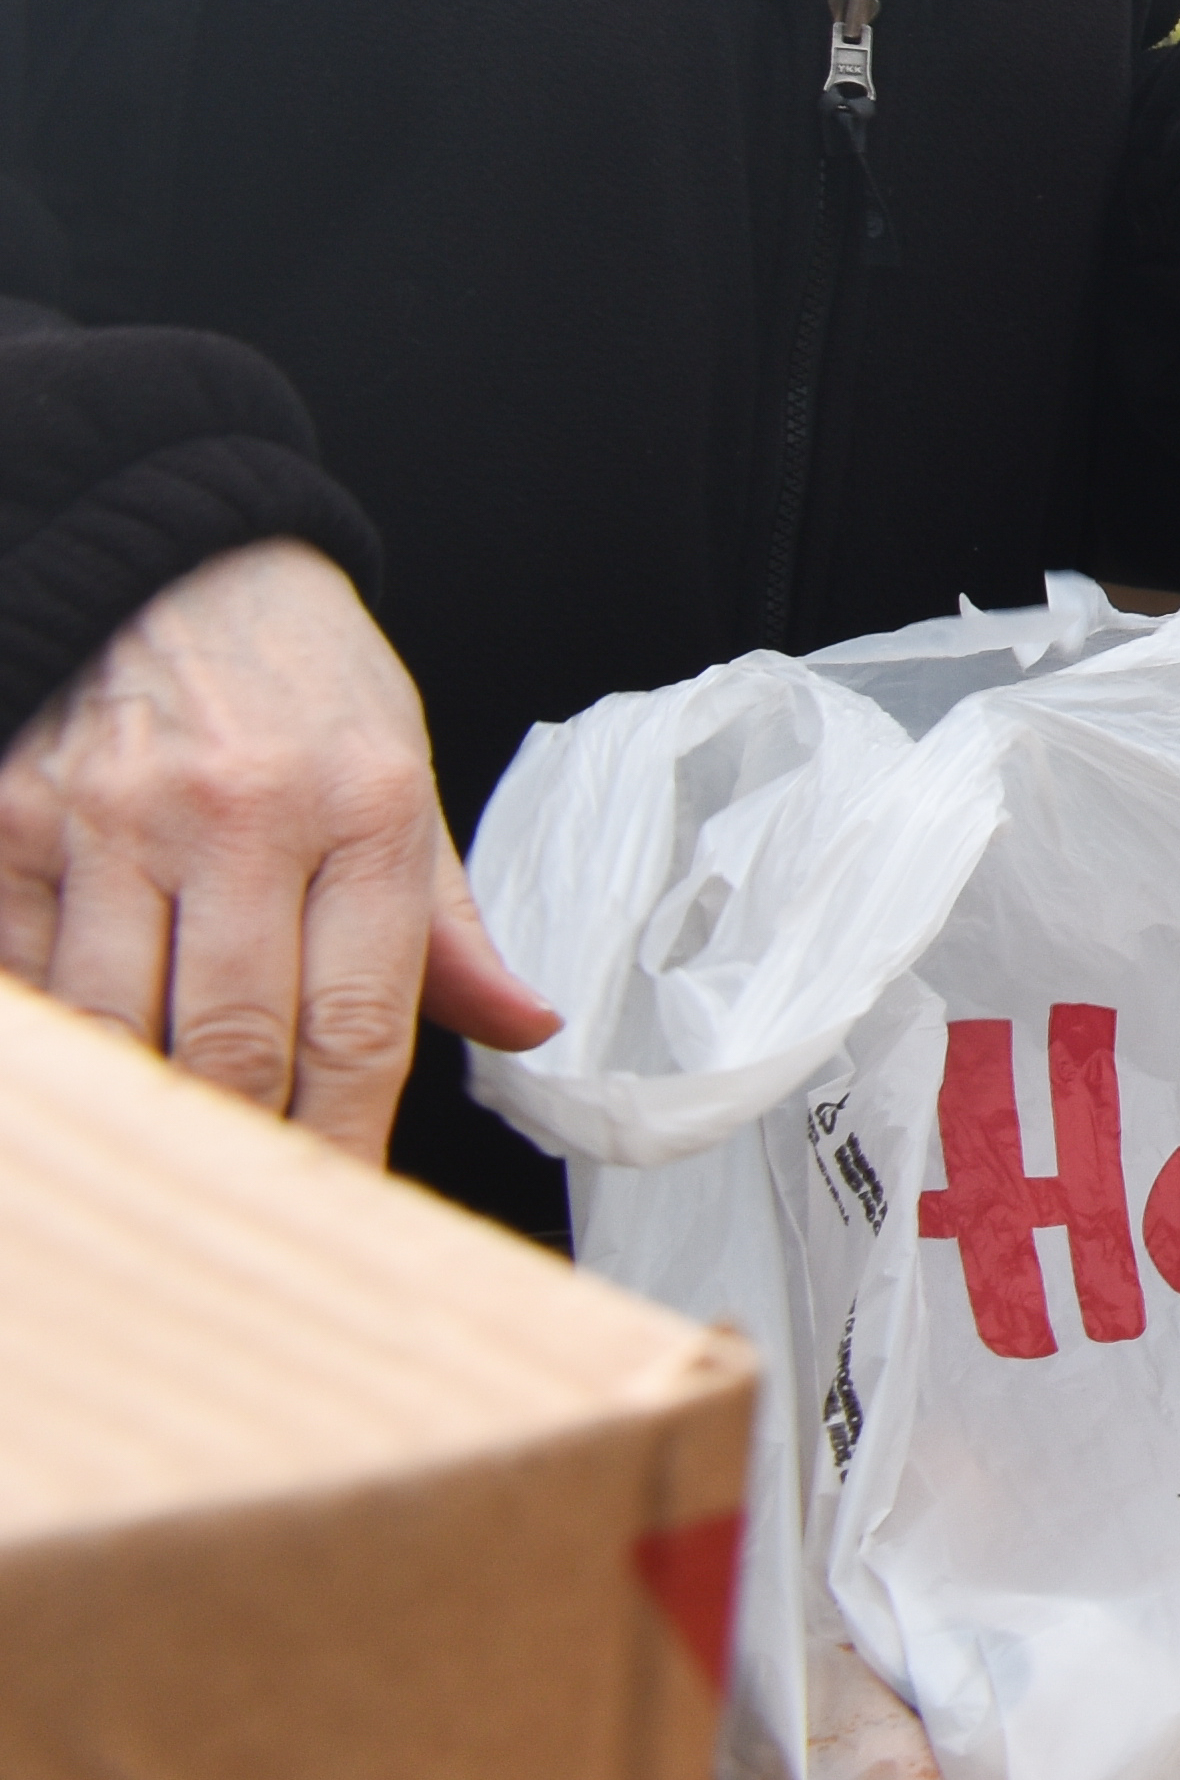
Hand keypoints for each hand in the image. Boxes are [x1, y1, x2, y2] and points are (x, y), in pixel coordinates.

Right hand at [0, 539, 555, 1154]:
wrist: (176, 557)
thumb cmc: (304, 684)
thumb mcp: (403, 775)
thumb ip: (446, 920)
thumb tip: (527, 1026)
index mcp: (362, 810)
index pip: (362, 1020)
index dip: (348, 1139)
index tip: (344, 1210)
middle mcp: (238, 816)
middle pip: (234, 1041)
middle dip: (244, 1150)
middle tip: (247, 1222)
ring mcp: (111, 820)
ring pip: (118, 1026)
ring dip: (143, 1112)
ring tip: (166, 1169)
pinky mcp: (9, 822)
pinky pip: (28, 977)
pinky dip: (58, 1042)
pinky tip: (88, 1080)